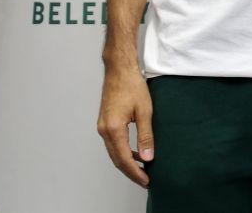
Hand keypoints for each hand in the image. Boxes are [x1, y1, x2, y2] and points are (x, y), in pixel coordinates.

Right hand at [97, 67, 153, 186]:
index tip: (146, 180)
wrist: (120, 70)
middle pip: (116, 159)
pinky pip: (113, 143)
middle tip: (145, 180)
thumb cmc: (133, 86)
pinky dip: (123, 152)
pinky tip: (136, 153)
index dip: (135, 172)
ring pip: (114, 152)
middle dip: (131, 171)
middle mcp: (104, 130)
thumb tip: (148, 157)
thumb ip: (146, 136)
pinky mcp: (105, 123)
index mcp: (113, 129)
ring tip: (142, 170)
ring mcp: (102, 127)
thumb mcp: (145, 111)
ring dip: (127, 162)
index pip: (124, 158)